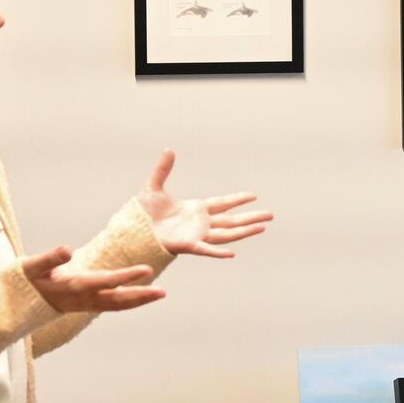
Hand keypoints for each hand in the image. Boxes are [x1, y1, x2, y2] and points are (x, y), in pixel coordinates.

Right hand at [20, 246, 165, 312]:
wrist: (14, 306)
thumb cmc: (23, 282)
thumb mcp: (31, 267)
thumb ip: (49, 258)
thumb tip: (67, 249)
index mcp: (73, 287)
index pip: (105, 282)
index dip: (126, 276)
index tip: (146, 270)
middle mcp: (83, 299)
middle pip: (117, 300)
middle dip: (141, 296)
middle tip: (163, 292)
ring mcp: (85, 305)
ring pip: (117, 306)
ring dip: (139, 301)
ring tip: (161, 294)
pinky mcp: (85, 305)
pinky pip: (112, 305)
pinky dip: (129, 302)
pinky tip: (143, 296)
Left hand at [136, 148, 271, 257]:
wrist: (132, 230)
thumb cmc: (142, 213)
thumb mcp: (153, 186)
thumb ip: (163, 169)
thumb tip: (168, 149)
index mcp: (196, 209)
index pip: (223, 204)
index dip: (238, 200)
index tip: (254, 196)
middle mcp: (201, 223)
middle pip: (232, 221)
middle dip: (251, 218)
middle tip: (270, 216)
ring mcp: (197, 235)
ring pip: (227, 234)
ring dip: (245, 231)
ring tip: (263, 228)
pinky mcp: (188, 245)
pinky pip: (206, 249)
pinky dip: (218, 252)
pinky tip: (232, 253)